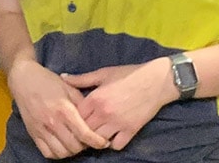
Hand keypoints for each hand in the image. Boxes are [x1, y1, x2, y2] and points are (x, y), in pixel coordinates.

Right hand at [7, 60, 108, 158]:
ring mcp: (41, 129)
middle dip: (85, 146)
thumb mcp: (69, 88)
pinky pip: (47, 153)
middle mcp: (53, 122)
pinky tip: (62, 145)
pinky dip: (57, 153)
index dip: (97, 142)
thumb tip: (95, 118)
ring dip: (72, 151)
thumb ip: (82, 103)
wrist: (24, 79)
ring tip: (75, 143)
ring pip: (62, 153)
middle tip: (88, 140)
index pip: (84, 134)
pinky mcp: (33, 133)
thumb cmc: (48, 81)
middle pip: (74, 146)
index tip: (104, 142)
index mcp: (64, 109)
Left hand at [60, 58, 175, 149]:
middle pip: (85, 130)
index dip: (73, 118)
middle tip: (83, 128)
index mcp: (95, 98)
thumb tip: (63, 77)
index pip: (75, 116)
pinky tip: (112, 136)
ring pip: (99, 140)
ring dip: (96, 138)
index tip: (73, 117)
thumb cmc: (128, 74)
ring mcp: (118, 123)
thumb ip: (82, 79)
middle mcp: (104, 113)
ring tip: (96, 133)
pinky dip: (112, 143)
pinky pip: (117, 145)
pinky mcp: (131, 130)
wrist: (155, 80)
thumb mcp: (103, 73)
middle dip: (82, 130)